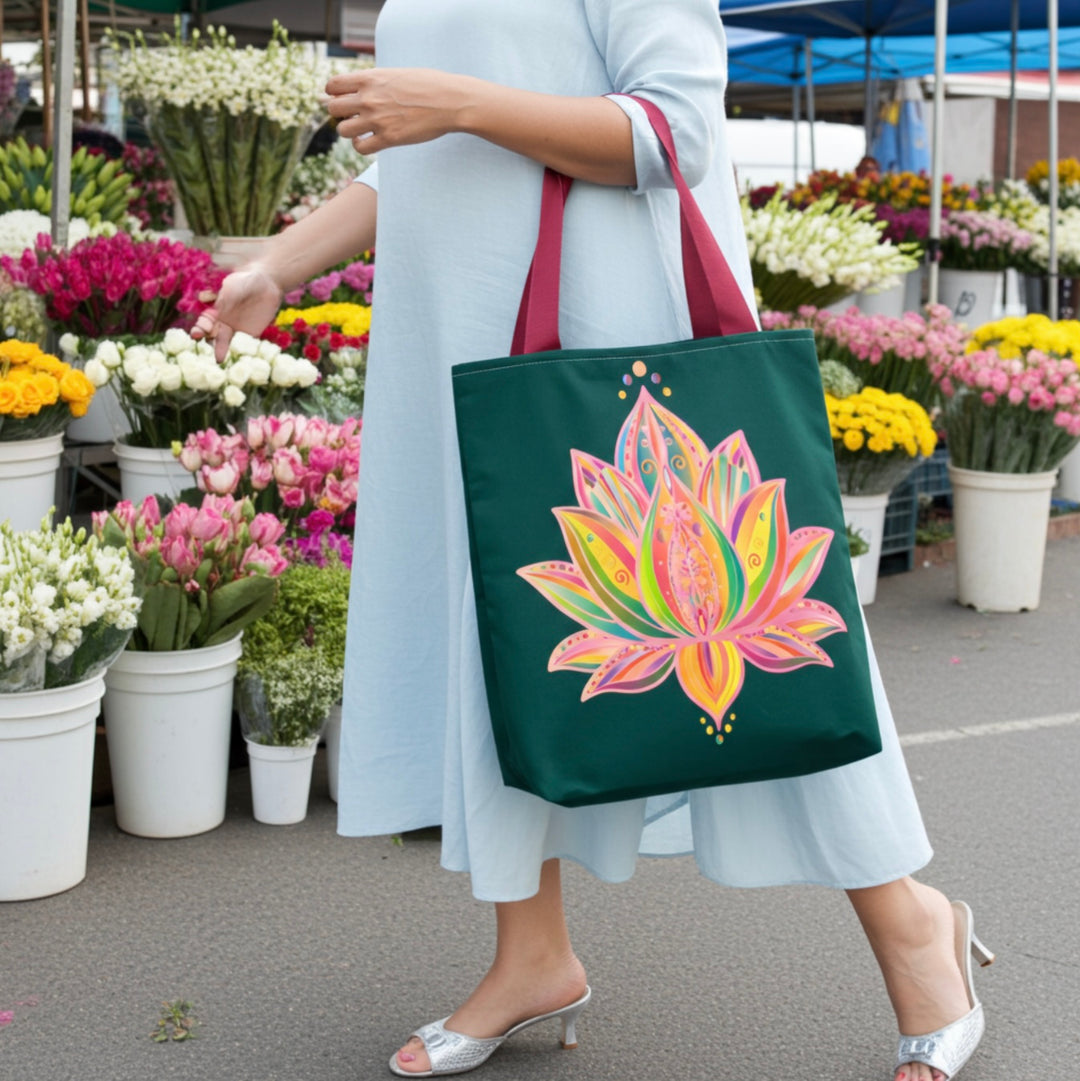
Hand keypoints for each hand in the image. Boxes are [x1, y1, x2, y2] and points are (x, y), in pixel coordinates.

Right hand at [191, 266, 283, 362]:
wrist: (268, 284)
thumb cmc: (246, 281)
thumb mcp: (234, 287)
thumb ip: (227, 298)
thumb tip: (219, 310)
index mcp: (215, 311)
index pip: (204, 323)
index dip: (199, 328)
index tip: (198, 332)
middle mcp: (223, 323)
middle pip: (212, 336)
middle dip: (207, 340)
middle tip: (206, 345)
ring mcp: (237, 330)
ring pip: (226, 344)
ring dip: (221, 350)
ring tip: (219, 359)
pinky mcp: (251, 336)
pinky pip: (243, 346)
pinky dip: (238, 352)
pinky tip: (235, 357)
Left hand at [323, 67, 470, 155]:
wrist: (450, 101)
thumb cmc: (428, 85)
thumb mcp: (396, 74)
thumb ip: (375, 81)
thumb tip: (361, 87)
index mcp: (370, 78)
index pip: (332, 85)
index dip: (334, 93)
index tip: (344, 98)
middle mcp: (369, 98)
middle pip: (333, 108)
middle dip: (340, 113)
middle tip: (354, 115)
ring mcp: (377, 119)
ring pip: (343, 130)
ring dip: (349, 131)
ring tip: (361, 129)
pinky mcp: (389, 138)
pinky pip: (360, 148)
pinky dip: (360, 146)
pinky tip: (369, 141)